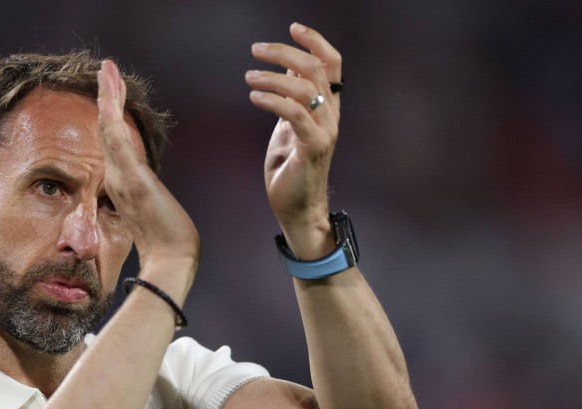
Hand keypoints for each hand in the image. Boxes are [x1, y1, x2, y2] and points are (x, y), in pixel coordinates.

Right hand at [97, 60, 199, 293]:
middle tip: (106, 66)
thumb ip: (146, 198)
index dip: (111, 113)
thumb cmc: (165, 243)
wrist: (169, 262)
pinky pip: (118, 145)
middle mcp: (117, 177)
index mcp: (123, 182)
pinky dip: (112, 120)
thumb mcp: (155, 211)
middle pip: (108, 128)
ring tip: (106, 70)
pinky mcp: (133, 182)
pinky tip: (108, 98)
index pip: (114, 140)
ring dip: (108, 98)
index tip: (111, 89)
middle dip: (107, 95)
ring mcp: (122, 179)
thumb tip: (148, 195)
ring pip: (110, 130)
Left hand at [246, 23, 341, 254]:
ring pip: (304, 89)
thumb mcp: (289, 126)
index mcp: (327, 108)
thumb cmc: (290, 169)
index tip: (293, 27)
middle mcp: (330, 116)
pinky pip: (294, 114)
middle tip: (255, 50)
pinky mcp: (312, 148)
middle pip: (315, 69)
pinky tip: (254, 97)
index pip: (332, 64)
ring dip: (272, 77)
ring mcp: (324, 132)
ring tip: (249, 76)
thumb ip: (292, 99)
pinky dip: (273, 100)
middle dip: (284, 53)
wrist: (297, 209)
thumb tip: (288, 69)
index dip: (316, 41)